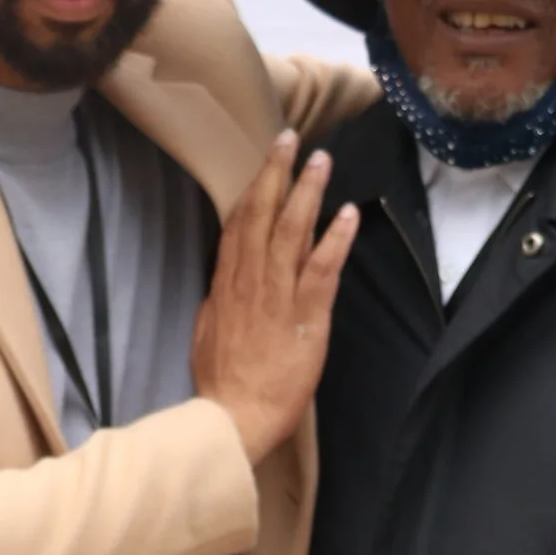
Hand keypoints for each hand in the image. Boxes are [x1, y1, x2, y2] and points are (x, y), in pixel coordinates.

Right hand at [194, 132, 359, 468]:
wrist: (233, 416)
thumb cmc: (221, 384)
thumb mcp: (208, 332)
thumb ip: (217, 301)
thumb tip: (222, 283)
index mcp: (226, 284)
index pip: (239, 224)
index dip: (254, 189)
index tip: (266, 162)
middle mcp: (250, 281)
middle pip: (263, 215)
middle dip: (277, 173)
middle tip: (290, 138)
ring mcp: (277, 296)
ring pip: (293, 232)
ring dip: (308, 192)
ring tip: (322, 161)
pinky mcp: (305, 316)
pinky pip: (322, 269)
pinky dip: (336, 239)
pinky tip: (348, 215)